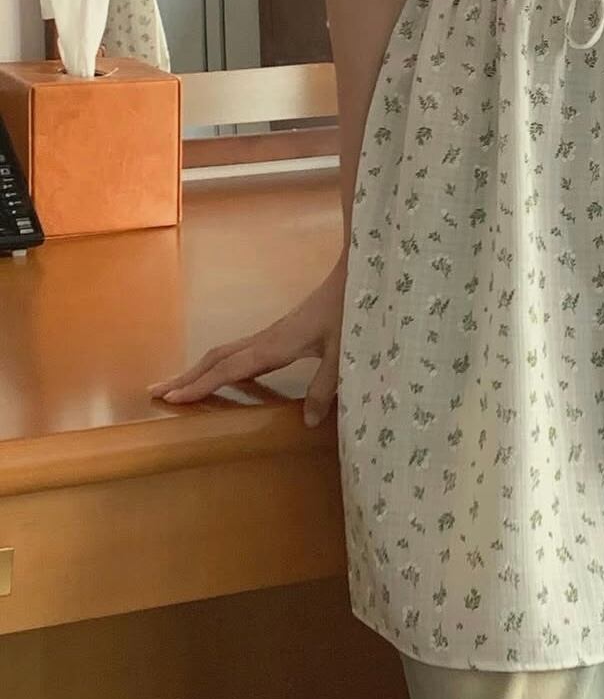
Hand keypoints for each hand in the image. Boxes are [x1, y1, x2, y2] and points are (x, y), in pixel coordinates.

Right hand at [147, 253, 348, 426]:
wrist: (353, 277)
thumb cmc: (348, 312)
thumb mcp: (342, 354)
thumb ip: (324, 387)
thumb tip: (305, 422)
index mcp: (274, 346)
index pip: (228, 369)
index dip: (200, 385)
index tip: (170, 399)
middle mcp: (265, 339)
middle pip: (216, 358)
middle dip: (186, 376)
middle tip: (154, 392)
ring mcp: (271, 334)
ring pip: (225, 352)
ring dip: (200, 368)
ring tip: (178, 386)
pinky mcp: (280, 333)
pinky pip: (240, 351)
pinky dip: (221, 364)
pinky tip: (223, 374)